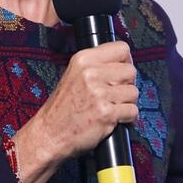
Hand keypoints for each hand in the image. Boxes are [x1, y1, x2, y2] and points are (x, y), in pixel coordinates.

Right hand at [11, 41, 139, 182]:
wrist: (49, 134)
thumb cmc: (62, 108)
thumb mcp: (74, 75)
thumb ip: (97, 66)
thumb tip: (124, 64)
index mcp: (83, 59)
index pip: (121, 48)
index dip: (125, 62)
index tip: (121, 72)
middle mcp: (91, 73)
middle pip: (131, 71)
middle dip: (127, 84)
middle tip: (115, 94)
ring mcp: (99, 93)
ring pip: (134, 92)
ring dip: (127, 103)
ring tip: (111, 108)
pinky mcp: (106, 113)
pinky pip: (132, 111)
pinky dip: (127, 118)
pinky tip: (113, 118)